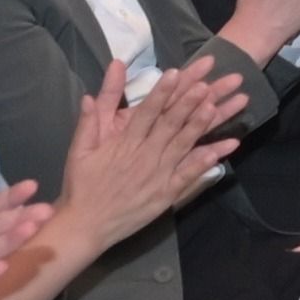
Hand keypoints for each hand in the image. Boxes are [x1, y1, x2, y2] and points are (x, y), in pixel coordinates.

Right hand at [46, 53, 244, 247]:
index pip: (146, 112)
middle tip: (206, 84)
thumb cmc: (82, 186)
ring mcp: (157, 175)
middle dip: (188, 102)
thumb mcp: (79, 151)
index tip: (175, 73)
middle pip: (169, 124)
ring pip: (182, 146)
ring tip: (216, 106)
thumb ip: (88, 122)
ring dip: (199, 126)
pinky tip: (220, 150)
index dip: (162, 92)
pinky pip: (187, 175)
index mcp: (123, 143)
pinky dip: (204, 162)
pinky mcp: (165, 194)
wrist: (86, 226)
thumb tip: (88, 95)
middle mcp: (143, 156)